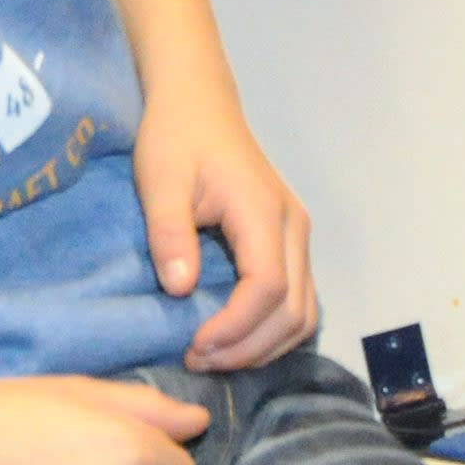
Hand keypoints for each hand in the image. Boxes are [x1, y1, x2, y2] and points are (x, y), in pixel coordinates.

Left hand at [133, 97, 318, 372]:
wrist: (198, 104)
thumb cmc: (176, 138)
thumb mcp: (159, 179)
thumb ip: (170, 233)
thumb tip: (180, 290)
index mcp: (264, 212)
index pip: (267, 288)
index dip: (235, 328)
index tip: (193, 347)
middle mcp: (294, 227)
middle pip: (294, 311)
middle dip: (248, 347)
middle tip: (197, 360)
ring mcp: (299, 236)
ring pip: (305, 313)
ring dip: (264, 346)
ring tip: (214, 356)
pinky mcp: (291, 243)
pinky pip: (299, 301)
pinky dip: (273, 331)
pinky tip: (234, 338)